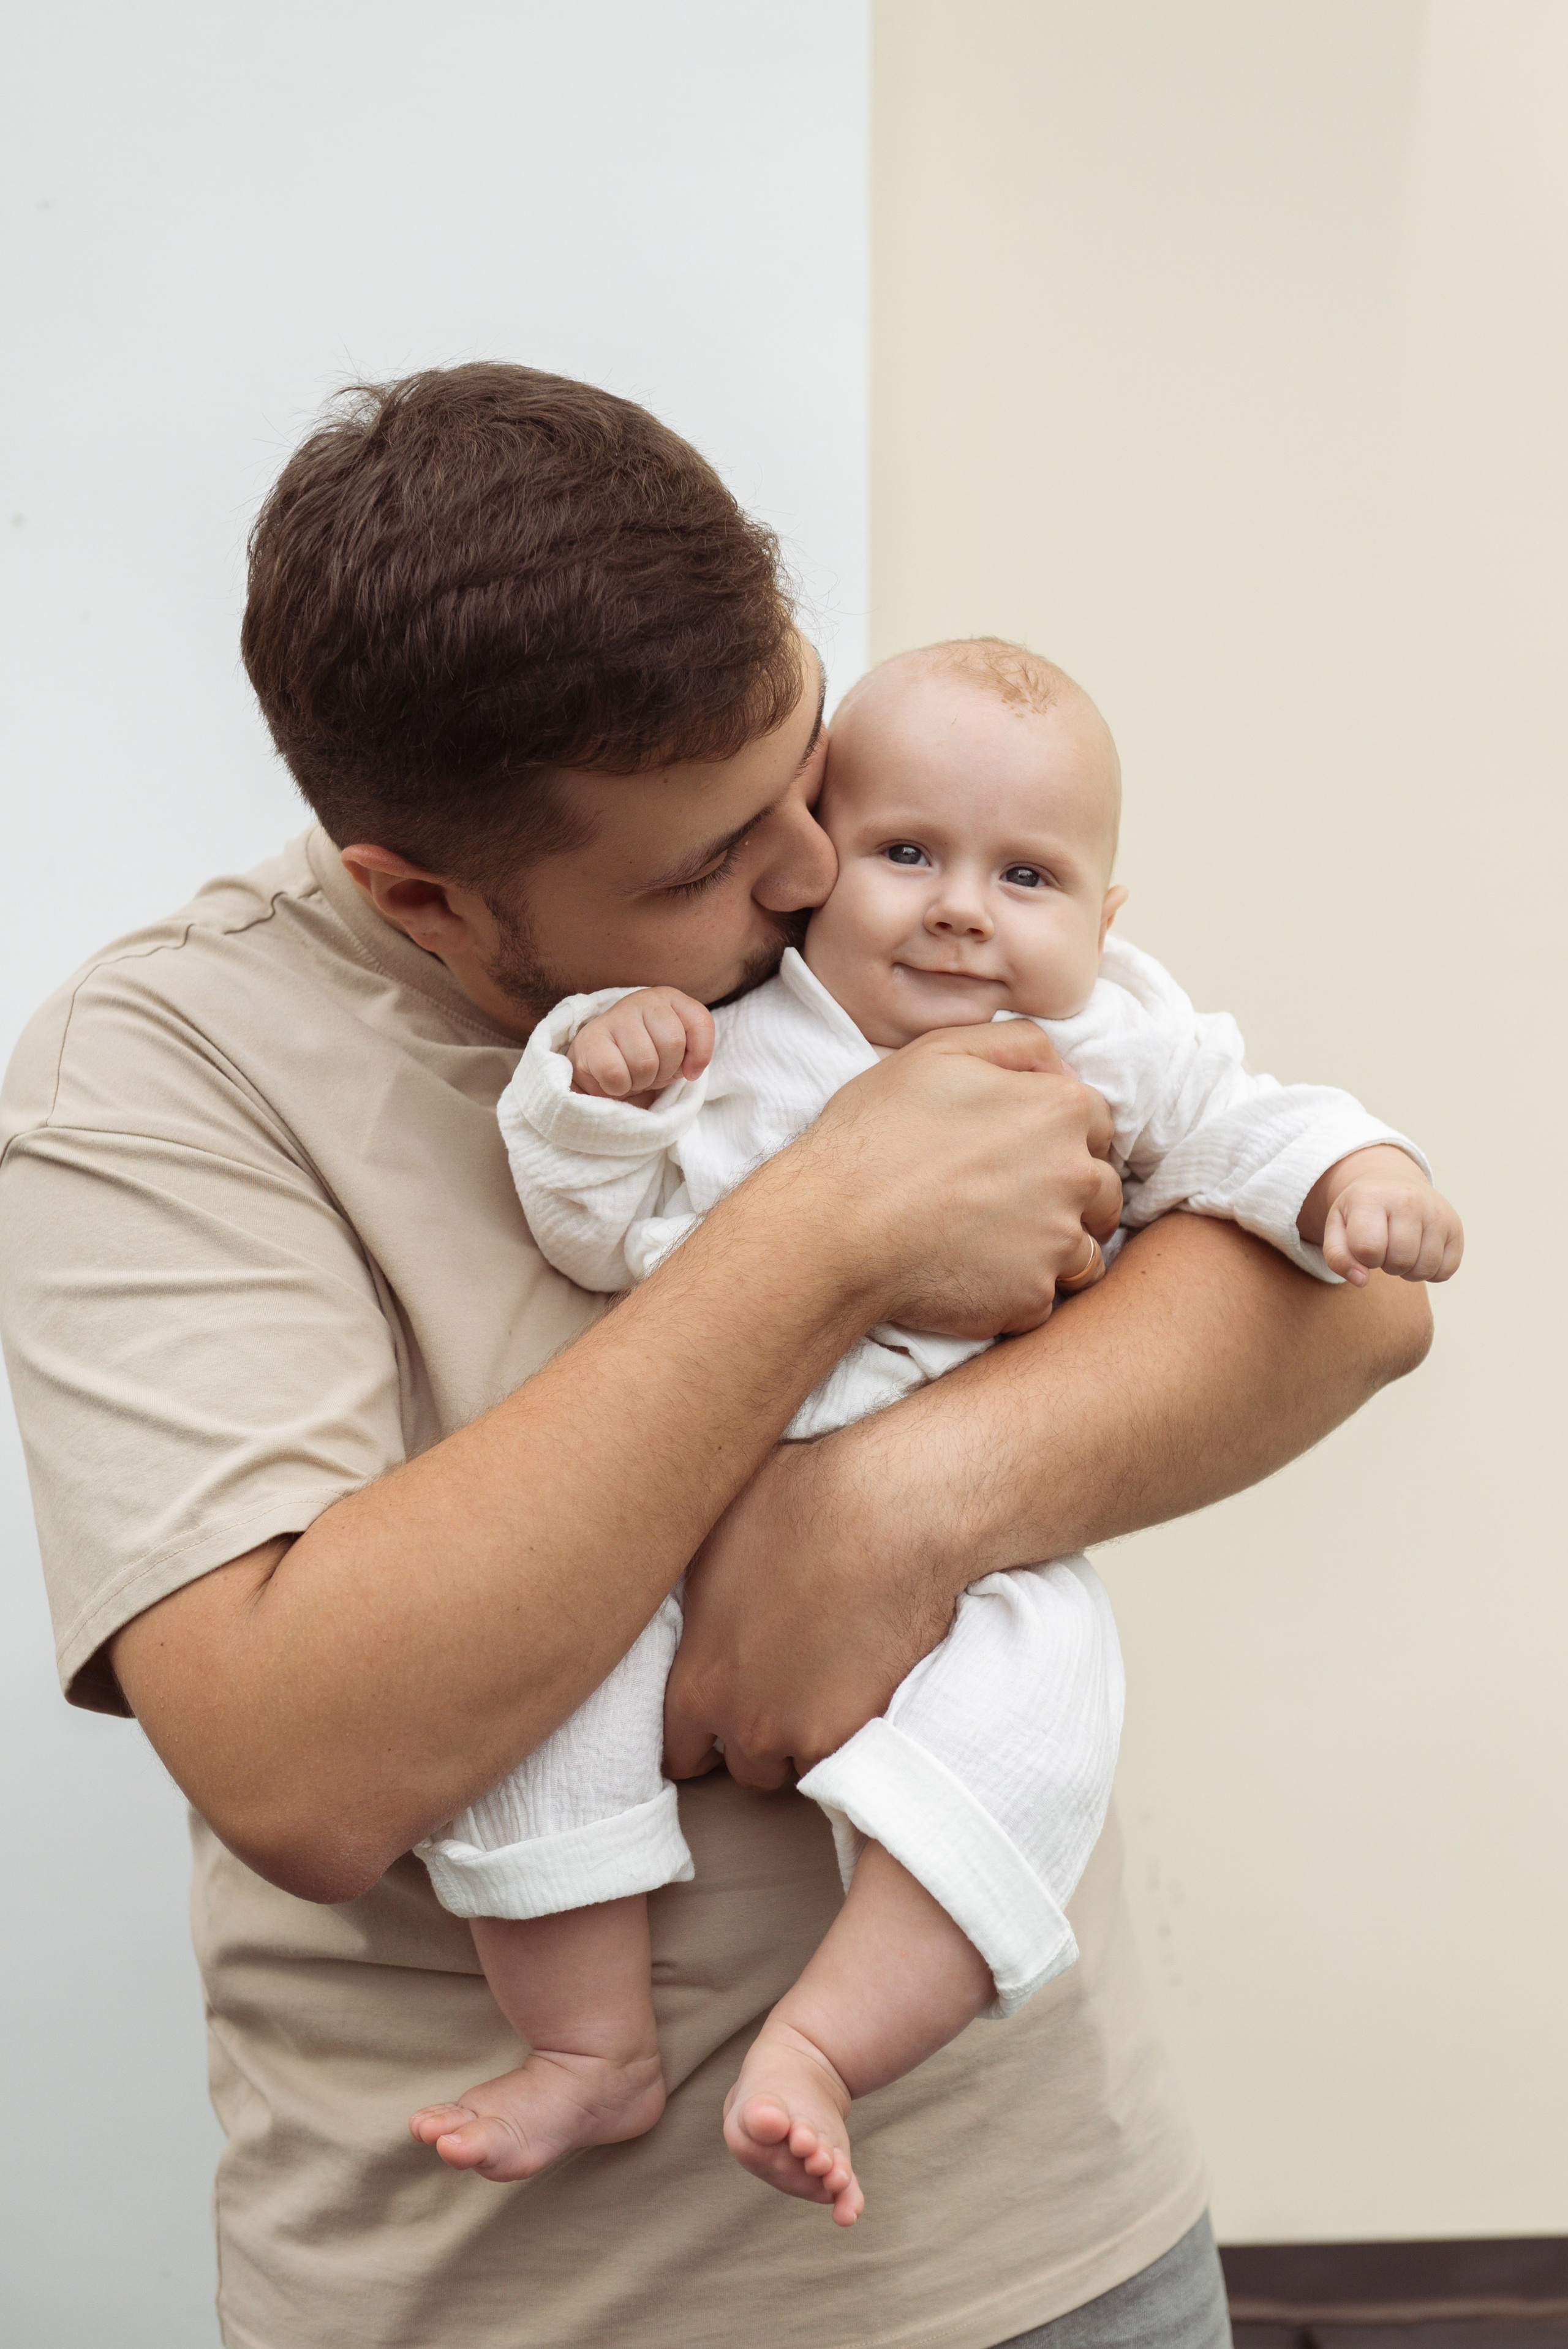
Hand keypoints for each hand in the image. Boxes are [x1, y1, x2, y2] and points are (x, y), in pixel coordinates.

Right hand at [568, 987, 713, 1103]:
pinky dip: (619, 1087)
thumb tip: (692, 1070)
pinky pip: (616, 1074)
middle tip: (652, 1072)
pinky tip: (614, 1079)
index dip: (700, 1055)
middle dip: (666, 1071)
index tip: (689, 1070)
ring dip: (642, 1081)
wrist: (601, 1065)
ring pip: (645, 1063)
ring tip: (633, 1074)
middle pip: (672, 1044)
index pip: (701, 1022)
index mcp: (669, 998)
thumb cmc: (646, 1055)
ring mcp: (615, 1015)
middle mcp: (643, 999)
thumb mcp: (679, 1053)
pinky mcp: (591, 1038)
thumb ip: (696, 1052)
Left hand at [664, 1435, 959, 1786]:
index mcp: (699, 1680)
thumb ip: (694, 1598)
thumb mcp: (714, 1539)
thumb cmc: (801, 1508)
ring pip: (797, 1765)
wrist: (891, 1517)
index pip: (679, 1751)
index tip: (716, 1728)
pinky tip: (859, 1689)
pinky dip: (850, 1736)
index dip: (698, 1739)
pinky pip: (846, 1760)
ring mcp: (807, 1734)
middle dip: (756, 1735)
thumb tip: (691, 1600)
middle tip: (780, 1691)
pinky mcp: (863, 1732)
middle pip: (742, 1764)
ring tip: (823, 1686)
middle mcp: (746, 1721)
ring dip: (804, 1740)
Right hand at [777, 1021, 1121, 1339]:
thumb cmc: (877, 1132)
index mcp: (1060, 1110)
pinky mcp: (1031, 1298)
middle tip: (1011, 1199)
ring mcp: (1056, 1242)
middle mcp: (1075, 1176)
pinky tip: (975, 1274)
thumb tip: (1061, 1066)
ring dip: (1054, 1247)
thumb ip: (1017, 1044)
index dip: (1062, 1134)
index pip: (1100, 1123)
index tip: (1023, 1151)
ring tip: (996, 1242)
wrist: (834, 1226)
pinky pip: (1046, 1298)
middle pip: (1104, 1190)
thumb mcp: (940, 1052)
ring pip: (1086, 1250)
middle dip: (1070, 1194)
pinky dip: (1019, 1290)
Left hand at [1323, 1174, 1463, 1285]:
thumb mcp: (1337, 1226)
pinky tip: (1420, 1254)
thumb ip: (1338, 1257)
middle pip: (1399, 1261)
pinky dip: (1431, 1272)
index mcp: (1372, 1197)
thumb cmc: (1361, 1210)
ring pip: (1424, 1268)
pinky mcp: (1455, 1226)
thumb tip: (1361, 1280)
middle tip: (1384, 1248)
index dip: (1363, 1258)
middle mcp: (1408, 1199)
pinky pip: (1446, 1270)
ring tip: (1400, 1251)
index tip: (1363, 1246)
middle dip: (1386, 1265)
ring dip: (1408, 1271)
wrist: (1392, 1182)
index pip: (1368, 1248)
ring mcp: (1436, 1211)